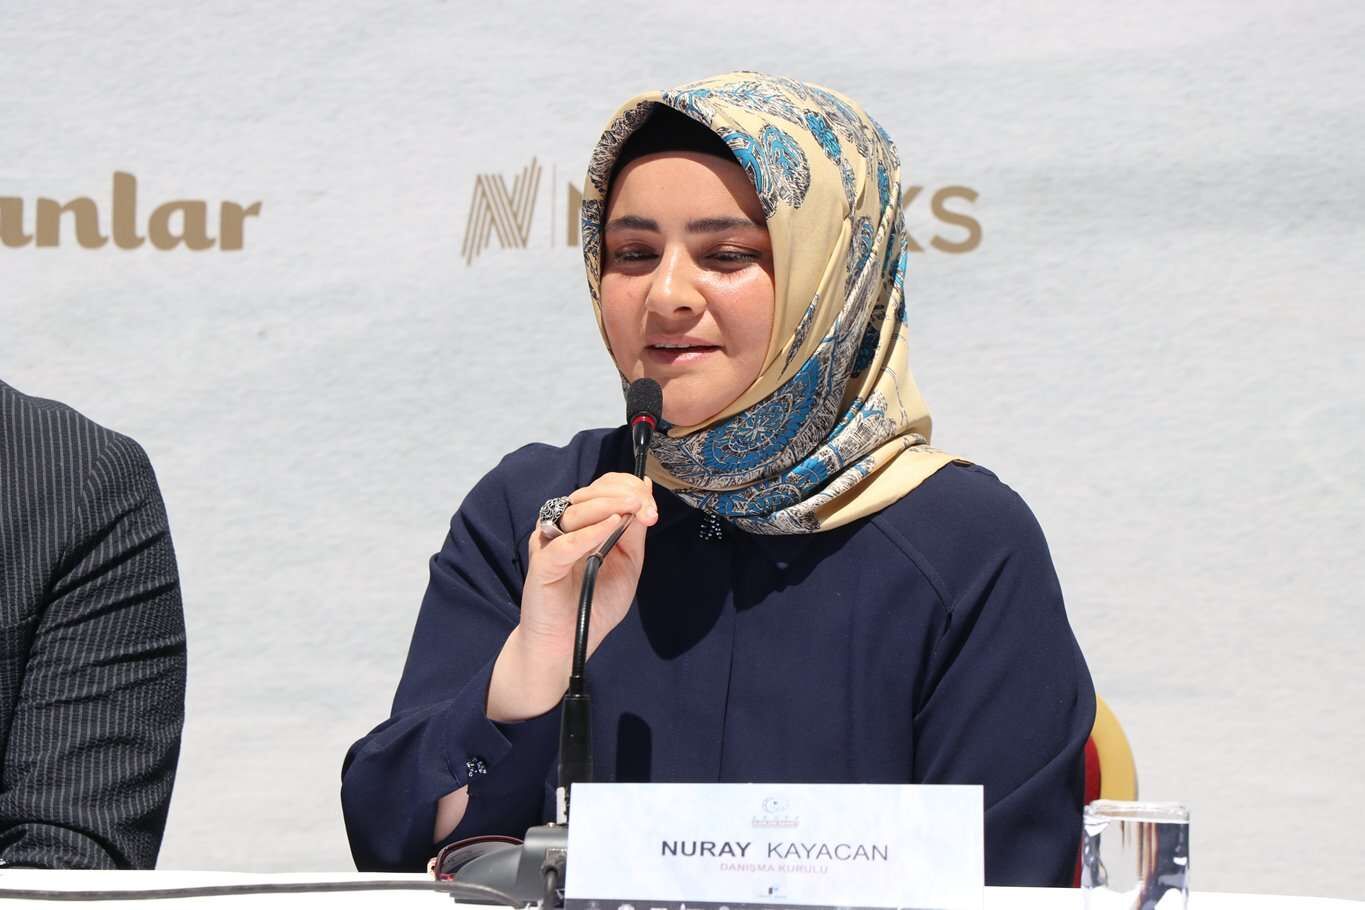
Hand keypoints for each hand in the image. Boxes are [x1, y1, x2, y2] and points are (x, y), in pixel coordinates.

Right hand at [486, 473, 657, 721]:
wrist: (568, 645)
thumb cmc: (594, 606)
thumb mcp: (628, 564)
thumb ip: (635, 530)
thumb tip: (644, 488)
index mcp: (584, 523)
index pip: (603, 489)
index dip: (628, 489)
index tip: (651, 507)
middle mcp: (563, 528)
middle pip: (590, 494)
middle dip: (622, 495)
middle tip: (646, 507)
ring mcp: (550, 544)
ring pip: (575, 512)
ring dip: (607, 506)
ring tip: (632, 510)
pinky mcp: (542, 565)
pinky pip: (565, 543)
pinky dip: (589, 533)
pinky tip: (611, 526)